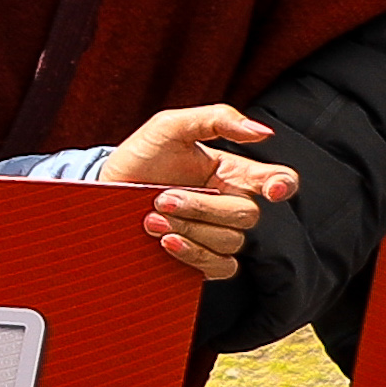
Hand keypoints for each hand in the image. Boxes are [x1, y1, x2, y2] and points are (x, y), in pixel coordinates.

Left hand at [87, 104, 297, 284]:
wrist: (102, 192)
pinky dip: (196, 256)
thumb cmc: (140, 157)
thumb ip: (215, 119)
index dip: (283, 185)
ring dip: (190, 229)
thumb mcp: (169, 127)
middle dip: (202, 208)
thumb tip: (262, 132)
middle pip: (246, 214)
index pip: (279, 180)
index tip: (271, 190)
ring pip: (230, 241)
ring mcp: (217, 234)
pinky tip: (167, 242)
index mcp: (233, 172)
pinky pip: (221, 268)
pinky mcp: (202, 259)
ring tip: (150, 219)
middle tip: (161, 198)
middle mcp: (230, 203)